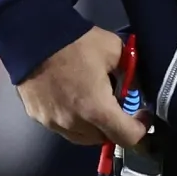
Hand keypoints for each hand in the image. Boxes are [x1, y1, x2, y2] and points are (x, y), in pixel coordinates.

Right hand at [16, 26, 146, 147]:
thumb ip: (131, 71)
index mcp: (97, 109)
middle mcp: (75, 123)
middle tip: (117, 103)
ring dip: (94, 126)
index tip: (142, 115)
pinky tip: (73, 99)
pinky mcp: (39, 118)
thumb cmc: (77, 43)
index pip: (128, 138)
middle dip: (116, 125)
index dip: (141, 128)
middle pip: (105, 138)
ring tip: (94, 101)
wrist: (34, 37)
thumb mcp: (115, 49)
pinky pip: (63, 127)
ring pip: (83, 136)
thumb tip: (135, 86)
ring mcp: (54, 123)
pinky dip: (74, 120)